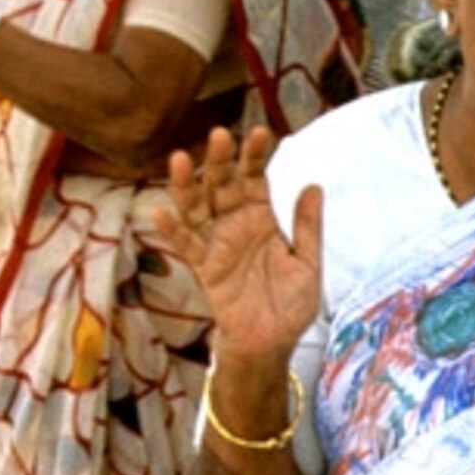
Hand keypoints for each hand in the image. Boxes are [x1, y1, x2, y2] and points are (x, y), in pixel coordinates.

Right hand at [155, 126, 323, 360]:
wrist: (273, 343)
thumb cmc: (291, 303)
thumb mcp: (308, 262)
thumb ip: (308, 226)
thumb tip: (314, 185)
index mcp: (261, 219)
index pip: (255, 179)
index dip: (256, 157)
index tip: (260, 132)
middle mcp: (235, 226)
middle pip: (223, 186)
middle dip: (221, 161)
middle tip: (219, 134)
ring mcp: (217, 245)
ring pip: (197, 209)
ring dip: (188, 185)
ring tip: (181, 159)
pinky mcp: (205, 269)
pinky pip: (187, 247)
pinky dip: (173, 231)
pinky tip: (160, 212)